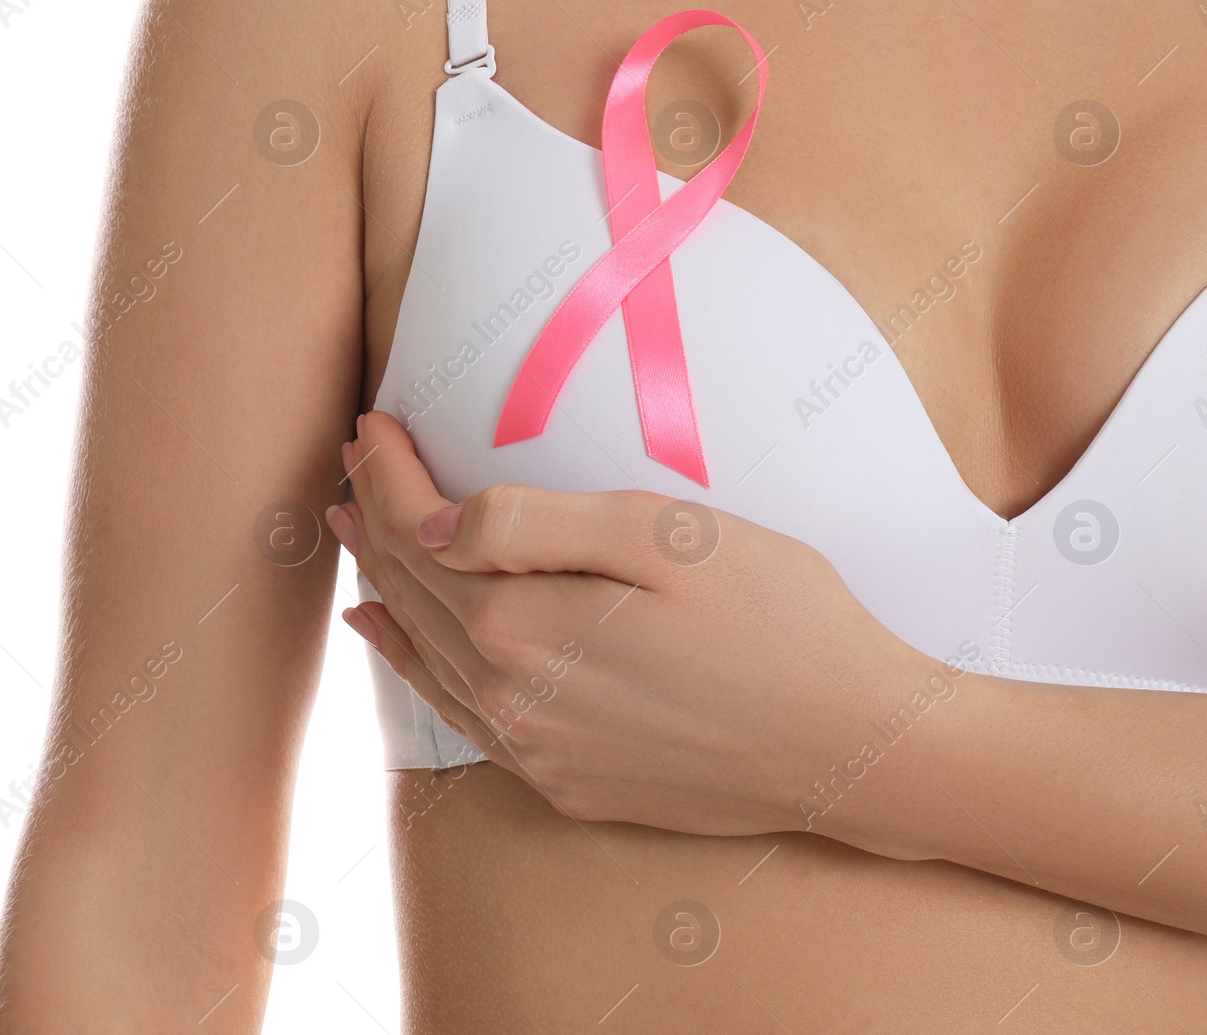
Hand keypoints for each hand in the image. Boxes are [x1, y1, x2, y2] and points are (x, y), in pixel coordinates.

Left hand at [327, 412, 945, 843]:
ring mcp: (537, 751)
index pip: (421, 534)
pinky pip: (462, 715)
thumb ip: (531, 524)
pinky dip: (417, 668)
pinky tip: (397, 642)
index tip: (373, 425)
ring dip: (387, 589)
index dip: (388, 475)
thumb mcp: (660, 534)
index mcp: (521, 627)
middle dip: (378, 521)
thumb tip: (433, 525)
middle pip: (415, 592)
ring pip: (427, 656)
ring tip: (352, 542)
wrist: (854, 746)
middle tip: (353, 464)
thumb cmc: (775, 619)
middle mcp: (510, 699)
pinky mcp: (568, 782)